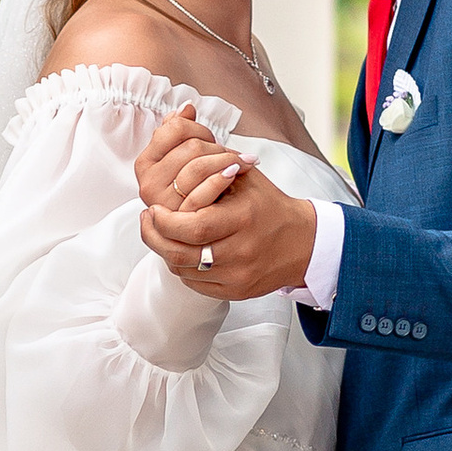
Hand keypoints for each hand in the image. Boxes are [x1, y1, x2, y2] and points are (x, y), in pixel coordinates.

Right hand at [134, 106, 246, 226]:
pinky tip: (240, 171)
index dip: (198, 128)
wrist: (212, 230)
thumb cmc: (198, 189)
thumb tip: (186, 108)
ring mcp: (164, 204)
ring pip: (200, 165)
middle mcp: (149, 185)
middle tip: (231, 153)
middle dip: (216, 146)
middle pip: (191, 146)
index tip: (210, 137)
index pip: (174, 129)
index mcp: (145, 165)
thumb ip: (180, 132)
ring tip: (241, 162)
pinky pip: (206, 190)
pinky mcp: (183, 220)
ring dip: (226, 160)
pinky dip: (226, 176)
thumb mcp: (184, 158)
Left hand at [142, 158, 317, 301]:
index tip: (153, 209)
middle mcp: (240, 251)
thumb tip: (172, 158)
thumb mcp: (245, 178)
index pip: (192, 227)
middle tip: (149, 220)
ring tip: (160, 233)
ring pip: (183, 270)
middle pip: (181, 253)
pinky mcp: (235, 292)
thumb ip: (210, 168)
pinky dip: (181, 266)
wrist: (302, 243)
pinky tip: (181, 249)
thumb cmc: (268, 205)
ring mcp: (237, 276)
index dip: (165, 221)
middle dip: (155, 237)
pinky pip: (194, 284)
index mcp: (243, 218)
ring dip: (165, 250)